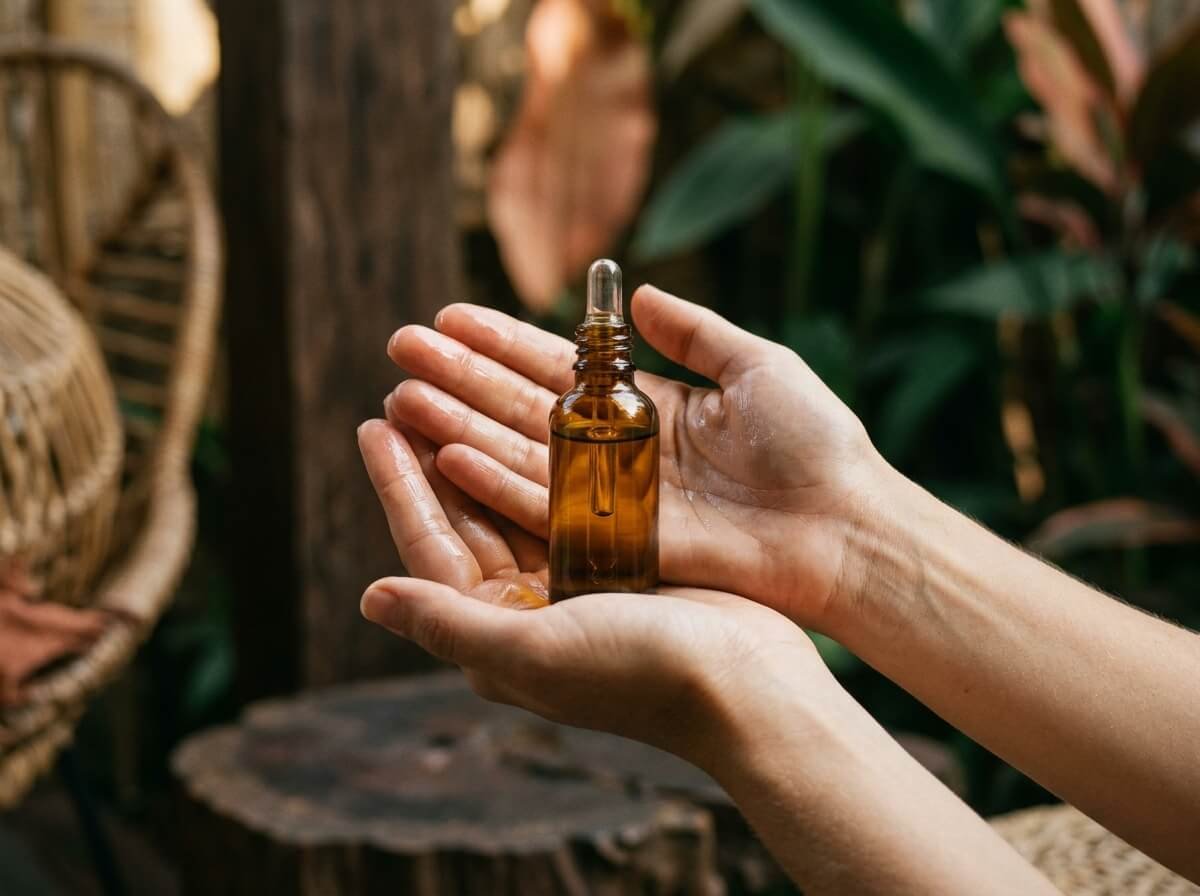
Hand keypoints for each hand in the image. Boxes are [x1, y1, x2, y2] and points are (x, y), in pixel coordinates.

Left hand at [357, 419, 829, 765]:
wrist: (752, 686)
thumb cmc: (643, 675)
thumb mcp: (535, 652)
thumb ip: (450, 625)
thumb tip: (368, 596)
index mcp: (498, 634)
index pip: (431, 547)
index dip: (399, 486)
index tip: (373, 422)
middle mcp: (529, 608)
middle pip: (468, 515)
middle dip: (435, 451)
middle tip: (410, 383)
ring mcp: (577, 582)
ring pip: (514, 496)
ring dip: (483, 440)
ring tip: (459, 385)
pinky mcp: (623, 559)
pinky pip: (567, 494)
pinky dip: (546, 453)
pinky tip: (533, 410)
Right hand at [383, 286, 880, 628]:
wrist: (845, 522)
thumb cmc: (813, 441)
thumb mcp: (754, 363)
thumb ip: (691, 329)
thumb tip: (633, 290)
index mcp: (645, 407)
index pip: (555, 368)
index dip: (501, 342)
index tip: (449, 316)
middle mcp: (616, 451)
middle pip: (522, 407)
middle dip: (462, 377)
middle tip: (401, 347)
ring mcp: (611, 497)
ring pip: (519, 455)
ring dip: (461, 424)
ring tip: (403, 394)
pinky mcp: (617, 541)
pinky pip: (545, 509)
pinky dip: (496, 482)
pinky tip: (449, 453)